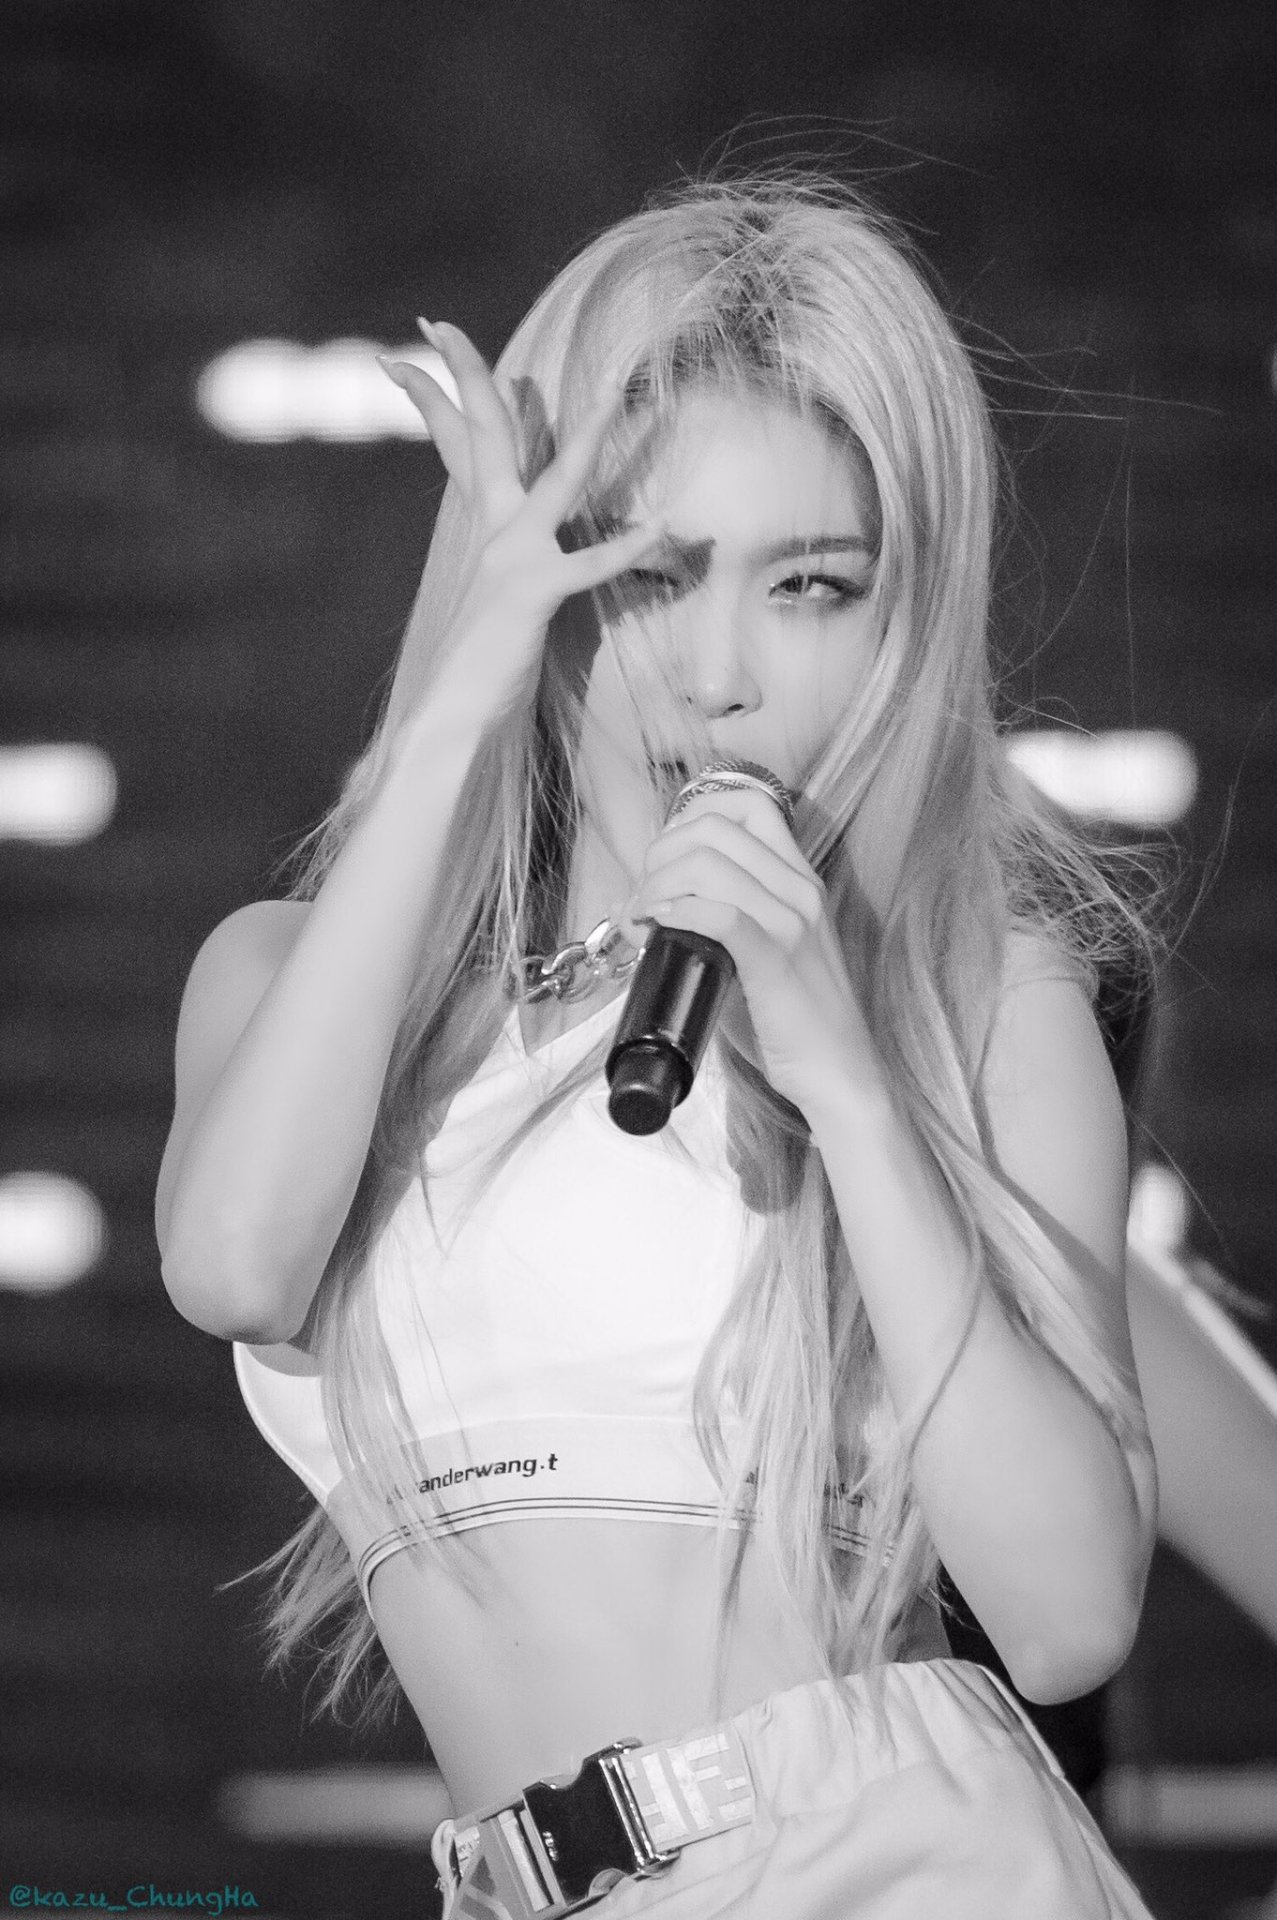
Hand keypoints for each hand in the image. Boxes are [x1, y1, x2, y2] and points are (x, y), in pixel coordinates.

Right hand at [380, 321, 660, 724]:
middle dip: (461, 371)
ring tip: (617, 390)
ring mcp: (513, 558)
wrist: (451, 717)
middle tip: (437, 320)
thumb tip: (502, 560)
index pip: (452, 444)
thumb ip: (497, 569)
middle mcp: (491, 531)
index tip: (408, 348)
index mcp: (480, 530)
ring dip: (592, 434)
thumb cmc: (475, 671)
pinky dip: (630, 545)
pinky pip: (592, 564)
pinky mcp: (536, 593)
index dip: (428, 394)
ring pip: (556, 479)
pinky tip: (666, 525)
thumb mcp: (492, 603)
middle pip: (477, 433)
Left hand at [621, 787, 881, 1118]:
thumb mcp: (765, 951)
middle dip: (659, 854)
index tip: (663, 860)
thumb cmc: (794, 1020)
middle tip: (641, 898)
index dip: (689, 818)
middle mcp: (800, 890)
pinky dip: (678, 912)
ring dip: (656, 886)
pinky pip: (720, 915)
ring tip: (641, 920)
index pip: (746, 804)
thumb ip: (726, 920)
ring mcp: (792, 924)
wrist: (841, 1075)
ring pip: (708, 865)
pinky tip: (657, 927)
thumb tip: (659, 912)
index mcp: (799, 879)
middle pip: (714, 827)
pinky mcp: (777, 964)